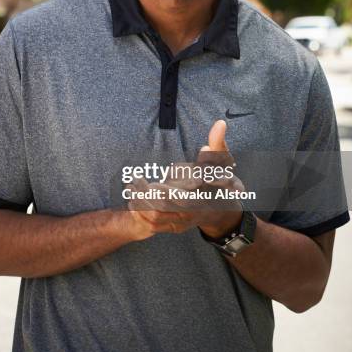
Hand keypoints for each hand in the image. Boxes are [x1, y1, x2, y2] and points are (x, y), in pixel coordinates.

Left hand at [126, 120, 243, 240]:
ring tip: (130, 189)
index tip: (148, 179)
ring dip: (140, 205)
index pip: (179, 197)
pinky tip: (132, 201)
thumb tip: (220, 123)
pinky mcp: (172, 228)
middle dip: (145, 196)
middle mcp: (191, 213)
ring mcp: (181, 223)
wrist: (221, 212)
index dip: (162, 190)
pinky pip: (153, 226)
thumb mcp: (221, 163)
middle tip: (132, 181)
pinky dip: (140, 215)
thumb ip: (217, 144)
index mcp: (202, 196)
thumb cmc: (220, 183)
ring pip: (155, 218)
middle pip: (162, 209)